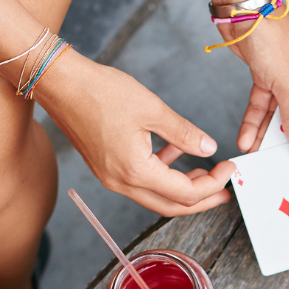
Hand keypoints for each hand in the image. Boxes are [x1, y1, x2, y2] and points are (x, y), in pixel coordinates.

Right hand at [37, 52, 234, 216]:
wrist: (58, 81)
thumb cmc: (99, 91)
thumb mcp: (152, 109)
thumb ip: (183, 133)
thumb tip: (209, 148)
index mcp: (136, 171)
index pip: (185, 193)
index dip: (213, 184)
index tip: (230, 169)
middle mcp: (122, 182)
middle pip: (172, 206)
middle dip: (202, 200)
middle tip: (225, 190)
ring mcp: (112, 178)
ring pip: (157, 197)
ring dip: (183, 189)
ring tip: (205, 174)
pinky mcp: (106, 168)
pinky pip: (141, 183)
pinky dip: (162, 175)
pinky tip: (176, 156)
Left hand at [231, 13, 288, 155]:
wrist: (241, 10)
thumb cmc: (274, 34)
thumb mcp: (288, 85)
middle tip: (288, 163)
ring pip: (282, 115)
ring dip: (268, 134)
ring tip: (260, 155)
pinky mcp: (269, 77)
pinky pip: (265, 106)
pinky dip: (255, 121)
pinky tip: (247, 138)